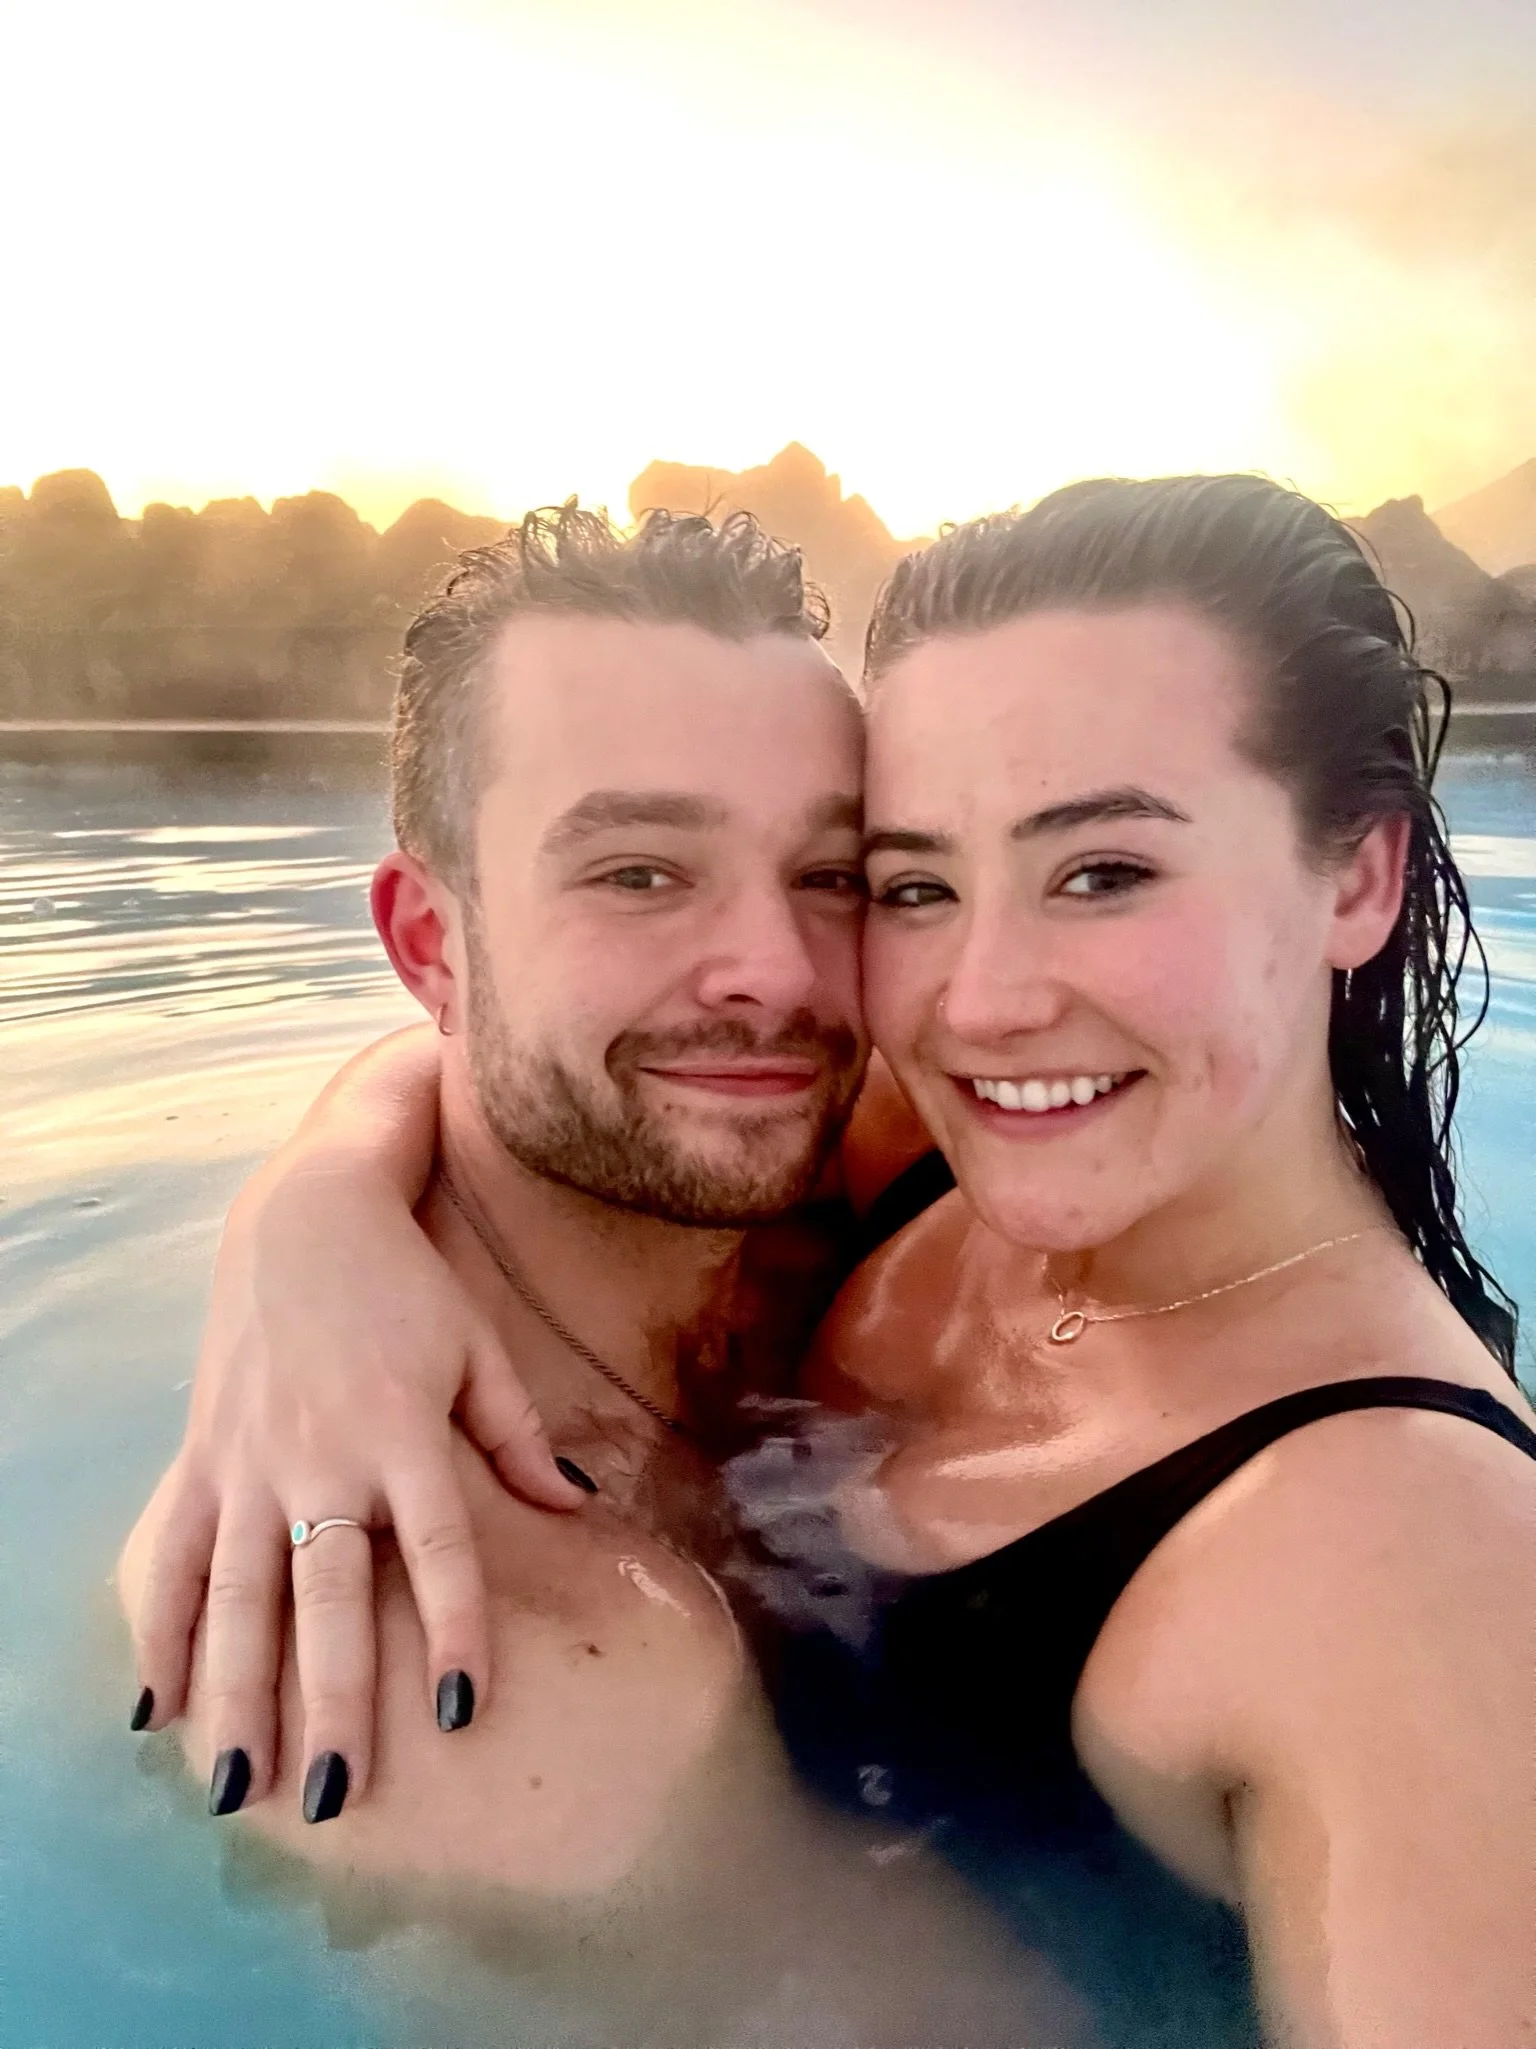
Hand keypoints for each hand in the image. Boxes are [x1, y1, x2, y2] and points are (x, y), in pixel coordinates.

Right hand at [126, 1162, 584, 1816]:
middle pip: (329, 1596)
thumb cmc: (407, 1285)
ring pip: (239, 1595)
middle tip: (340, 1796)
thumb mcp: (477, 1347)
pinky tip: (154, 1711)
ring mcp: (251, 1461)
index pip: (437, 1547)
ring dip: (238, 1694)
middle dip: (333, 1700)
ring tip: (240, 1786)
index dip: (455, 1627)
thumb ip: (517, 1434)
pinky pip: (175, 1555)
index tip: (465, 1709)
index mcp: (403, 1429)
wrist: (307, 1212)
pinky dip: (160, 1631)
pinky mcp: (203, 1455)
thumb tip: (575, 1506)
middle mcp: (322, 1455)